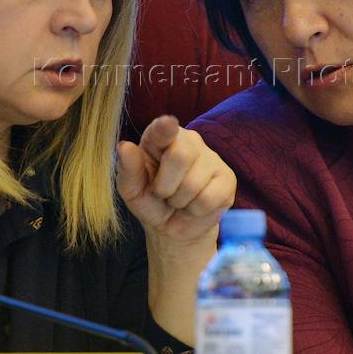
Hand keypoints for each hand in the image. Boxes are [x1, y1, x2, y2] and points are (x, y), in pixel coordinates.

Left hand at [117, 115, 234, 247]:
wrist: (173, 229)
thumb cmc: (151, 202)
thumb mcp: (132, 191)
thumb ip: (128, 169)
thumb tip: (124, 146)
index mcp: (161, 138)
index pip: (163, 129)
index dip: (165, 127)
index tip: (167, 124)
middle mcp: (189, 141)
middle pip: (181, 156)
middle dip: (165, 186)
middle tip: (163, 193)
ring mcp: (212, 158)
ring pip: (194, 183)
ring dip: (179, 202)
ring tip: (179, 201)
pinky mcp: (227, 178)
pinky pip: (209, 198)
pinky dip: (195, 210)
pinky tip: (194, 206)